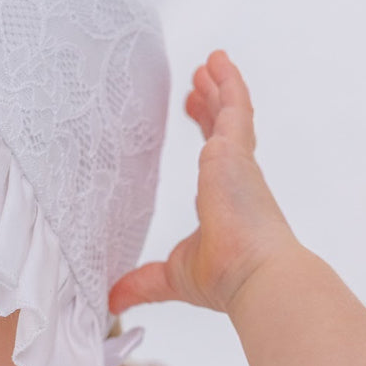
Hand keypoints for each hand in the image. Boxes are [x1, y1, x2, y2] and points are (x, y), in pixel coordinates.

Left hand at [109, 50, 299, 316]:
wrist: (253, 277)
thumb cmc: (224, 279)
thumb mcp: (170, 276)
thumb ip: (142, 283)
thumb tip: (111, 301)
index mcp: (223, 201)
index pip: (215, 157)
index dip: (206, 132)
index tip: (192, 109)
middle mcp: (235, 178)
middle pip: (223, 129)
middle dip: (210, 103)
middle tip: (197, 82)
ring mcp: (238, 163)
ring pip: (230, 113)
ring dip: (219, 87)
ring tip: (208, 63)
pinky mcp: (236, 151)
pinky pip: (234, 107)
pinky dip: (228, 84)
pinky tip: (217, 63)